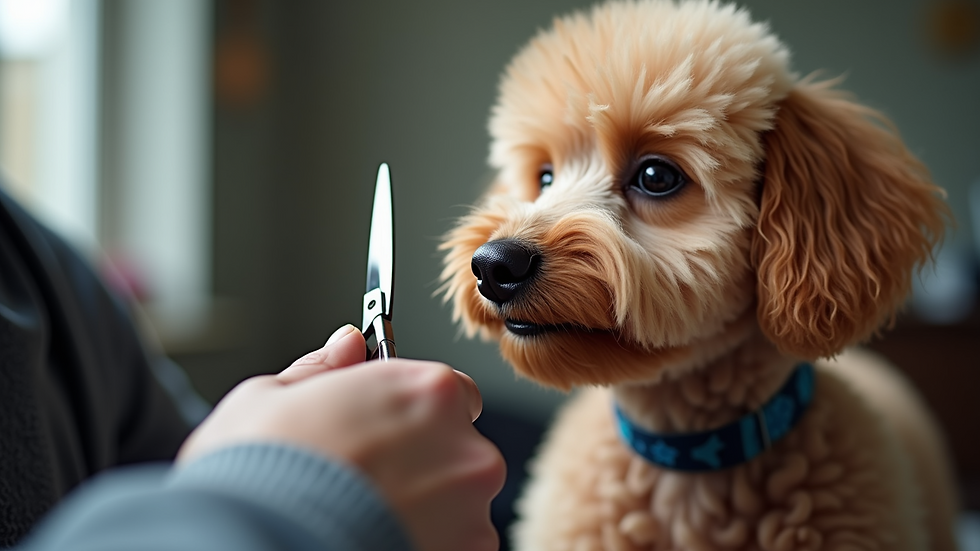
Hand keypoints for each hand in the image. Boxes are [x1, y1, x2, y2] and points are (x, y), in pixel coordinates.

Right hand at [178, 325, 505, 550]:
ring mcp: (471, 509)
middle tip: (365, 477)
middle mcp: (465, 446)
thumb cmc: (261, 476)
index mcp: (428, 391)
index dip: (411, 409)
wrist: (256, 545)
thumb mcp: (270, 396)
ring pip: (458, 502)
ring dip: (427, 507)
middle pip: (456, 447)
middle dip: (420, 460)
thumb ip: (325, 368)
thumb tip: (347, 345)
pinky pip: (456, 544)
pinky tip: (381, 539)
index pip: (447, 390)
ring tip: (368, 514)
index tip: (382, 425)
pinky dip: (427, 543)